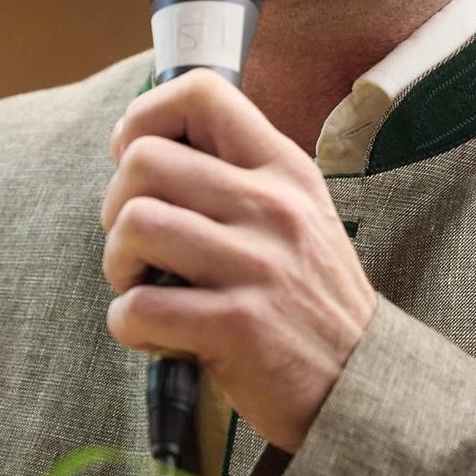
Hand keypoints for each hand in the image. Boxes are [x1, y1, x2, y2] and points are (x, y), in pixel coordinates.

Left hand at [101, 71, 376, 452]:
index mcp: (284, 169)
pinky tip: (157, 334)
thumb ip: (234, 176)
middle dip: (116, 207)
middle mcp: (273, 206)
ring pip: (134, 226)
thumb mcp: (295, 214)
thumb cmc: (307, 297)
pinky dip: (128, 324)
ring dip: (118, 264)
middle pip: (144, 162)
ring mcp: (257, 265)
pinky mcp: (237, 325)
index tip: (135, 160)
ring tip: (144, 287)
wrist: (359, 382)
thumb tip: (138, 148)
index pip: (202, 93)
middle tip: (139, 246)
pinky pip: (139, 308)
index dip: (146, 116)